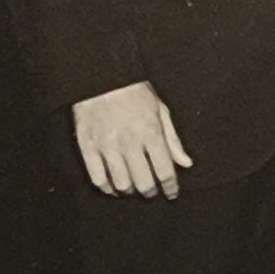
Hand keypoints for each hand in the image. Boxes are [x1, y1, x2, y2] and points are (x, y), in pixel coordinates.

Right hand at [72, 81, 192, 198]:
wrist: (102, 79)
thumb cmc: (136, 94)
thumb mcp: (161, 112)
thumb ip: (173, 141)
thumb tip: (186, 163)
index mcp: (151, 133)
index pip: (165, 171)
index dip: (170, 187)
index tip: (172, 194)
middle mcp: (129, 143)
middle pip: (143, 182)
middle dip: (151, 192)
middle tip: (153, 192)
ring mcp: (106, 146)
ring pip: (121, 183)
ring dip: (130, 191)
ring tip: (134, 188)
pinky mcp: (87, 147)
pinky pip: (97, 178)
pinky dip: (106, 188)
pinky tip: (113, 188)